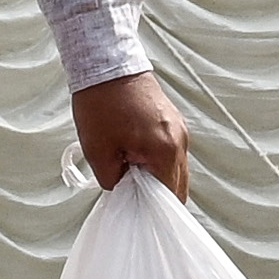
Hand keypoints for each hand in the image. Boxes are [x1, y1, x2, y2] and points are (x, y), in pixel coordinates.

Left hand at [66, 67, 193, 202]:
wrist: (106, 63)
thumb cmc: (100, 105)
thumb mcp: (98, 151)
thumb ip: (113, 181)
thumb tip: (123, 191)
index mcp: (166, 151)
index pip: (170, 197)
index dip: (153, 211)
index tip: (137, 215)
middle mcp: (180, 141)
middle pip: (178, 185)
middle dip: (158, 198)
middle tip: (134, 202)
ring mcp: (179, 129)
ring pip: (176, 169)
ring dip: (158, 179)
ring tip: (132, 181)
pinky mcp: (173, 121)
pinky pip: (172, 152)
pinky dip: (159, 163)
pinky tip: (137, 163)